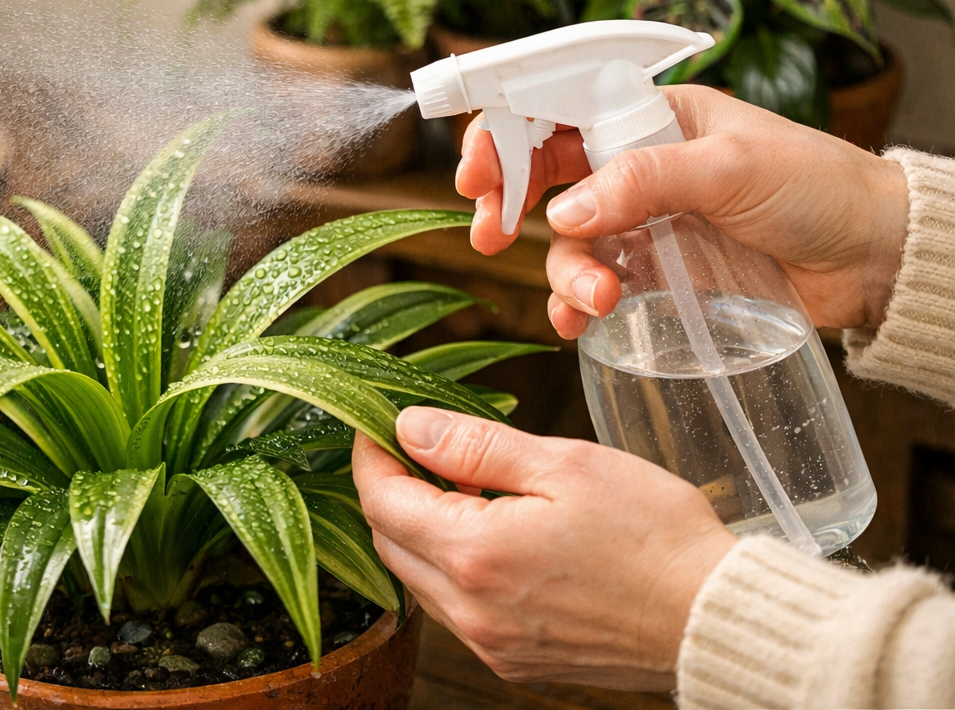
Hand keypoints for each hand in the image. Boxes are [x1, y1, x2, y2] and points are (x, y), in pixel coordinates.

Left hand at [353, 407, 736, 689]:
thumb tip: (408, 427)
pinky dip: (454, 567)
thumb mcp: (563, 465)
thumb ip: (474, 445)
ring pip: (419, 578)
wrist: (713, 618)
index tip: (379, 423)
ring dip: (424, 530)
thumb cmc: (652, 534)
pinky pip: (455, 610)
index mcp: (474, 555)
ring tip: (469, 487)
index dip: (371, 456)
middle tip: (425, 449)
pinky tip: (494, 534)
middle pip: (390, 542)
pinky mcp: (514, 661)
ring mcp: (490, 644)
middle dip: (393, 490)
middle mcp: (470, 611)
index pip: (381, 501)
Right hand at [454, 85, 909, 338]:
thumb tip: (566, 211)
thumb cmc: (818, 188)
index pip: (557, 110)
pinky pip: (597, 287)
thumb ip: (646, 181)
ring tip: (597, 300)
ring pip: (571, 241)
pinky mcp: (659, 273)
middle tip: (488, 234)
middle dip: (510, 204)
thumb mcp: (732, 168)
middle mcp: (638, 164)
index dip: (507, 135)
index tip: (478, 173)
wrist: (877, 258)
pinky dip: (578, 307)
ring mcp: (645, 221)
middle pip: (545, 177)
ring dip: (566, 270)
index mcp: (652, 115)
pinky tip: (579, 324)